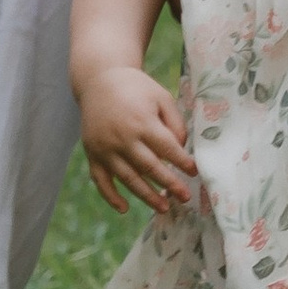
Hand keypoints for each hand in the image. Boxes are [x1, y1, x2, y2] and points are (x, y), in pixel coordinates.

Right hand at [78, 64, 194, 215]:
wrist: (99, 80)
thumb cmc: (136, 88)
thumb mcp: (161, 97)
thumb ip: (175, 123)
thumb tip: (181, 150)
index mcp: (142, 121)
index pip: (167, 148)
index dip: (182, 162)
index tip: (195, 172)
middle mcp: (123, 137)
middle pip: (150, 167)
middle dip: (170, 184)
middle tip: (185, 197)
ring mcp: (105, 148)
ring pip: (128, 178)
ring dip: (147, 196)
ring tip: (164, 208)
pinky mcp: (92, 154)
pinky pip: (101, 180)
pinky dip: (111, 196)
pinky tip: (125, 209)